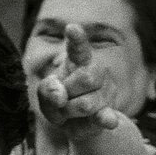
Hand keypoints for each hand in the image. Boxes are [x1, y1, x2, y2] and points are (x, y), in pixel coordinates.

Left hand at [37, 24, 122, 140]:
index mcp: (79, 61)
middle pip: (85, 78)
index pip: (79, 48)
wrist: (72, 126)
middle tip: (62, 101)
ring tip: (69, 112)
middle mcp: (96, 72)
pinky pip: (106, 115)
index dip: (77, 39)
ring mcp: (105, 92)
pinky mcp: (108, 112)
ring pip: (86, 104)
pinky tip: (110, 122)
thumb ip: (47, 90)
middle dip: (68, 93)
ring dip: (70, 112)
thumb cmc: (59, 103)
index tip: (72, 28)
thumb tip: (60, 96)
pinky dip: (107, 119)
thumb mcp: (45, 95)